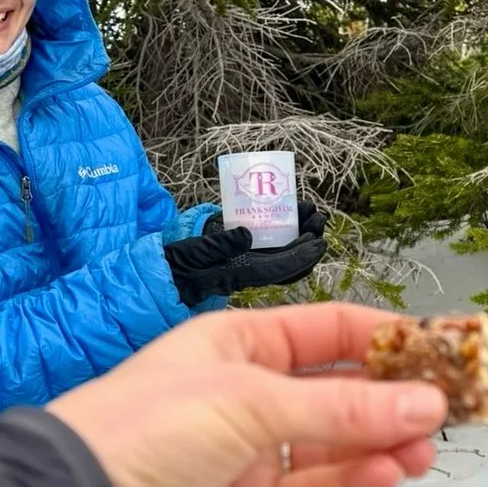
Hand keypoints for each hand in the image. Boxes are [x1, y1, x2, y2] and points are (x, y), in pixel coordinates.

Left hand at [46, 303, 446, 486]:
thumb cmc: (145, 431)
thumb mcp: (250, 400)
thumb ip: (344, 407)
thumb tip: (426, 404)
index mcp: (236, 344)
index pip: (327, 331)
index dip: (387, 338)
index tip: (445, 349)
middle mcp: (244, 397)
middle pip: (339, 392)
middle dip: (395, 398)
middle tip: (453, 407)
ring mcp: (248, 460)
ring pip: (334, 447)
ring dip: (383, 445)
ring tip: (427, 448)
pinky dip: (355, 485)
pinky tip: (391, 473)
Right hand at [163, 206, 327, 307]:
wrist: (167, 270)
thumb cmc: (179, 263)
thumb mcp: (194, 252)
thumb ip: (219, 244)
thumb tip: (246, 235)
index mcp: (241, 273)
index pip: (280, 268)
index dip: (303, 257)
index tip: (320, 242)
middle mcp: (251, 270)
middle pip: (289, 260)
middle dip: (308, 241)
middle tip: (319, 219)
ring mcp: (250, 261)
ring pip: (284, 251)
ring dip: (301, 233)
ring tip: (311, 213)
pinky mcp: (246, 251)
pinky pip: (273, 244)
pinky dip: (286, 229)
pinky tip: (293, 213)